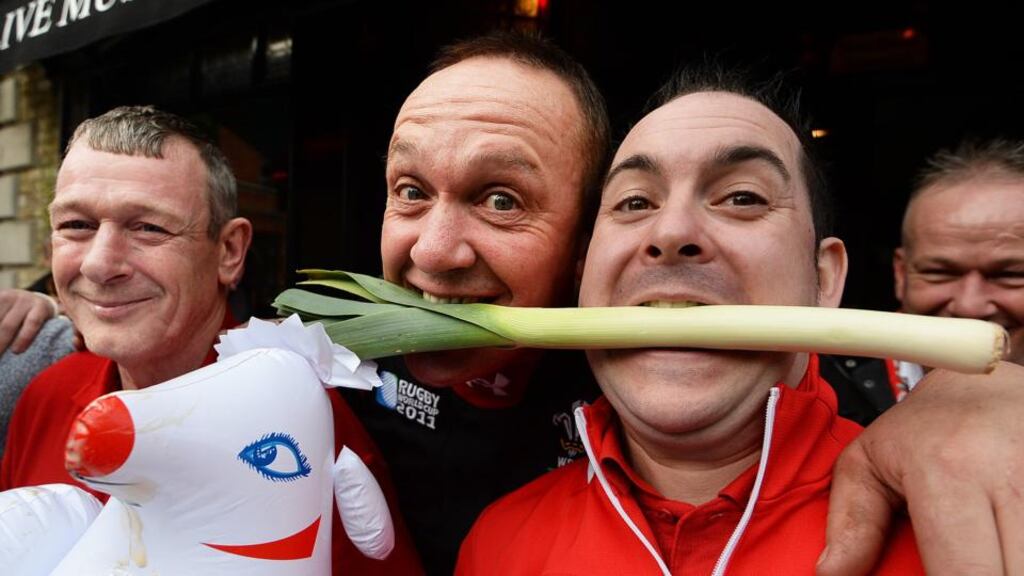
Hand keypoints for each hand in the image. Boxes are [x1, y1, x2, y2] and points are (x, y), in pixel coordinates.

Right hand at [0, 289, 57, 354]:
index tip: (17, 352)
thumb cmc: (39, 320)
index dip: (25, 337)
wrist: (30, 299)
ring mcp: (9, 296)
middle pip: (8, 326)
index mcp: (42, 308)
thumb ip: (47, 336)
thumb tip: (52, 358)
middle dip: (1, 343)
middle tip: (0, 356)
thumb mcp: (46, 326)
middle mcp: (25, 299)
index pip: (33, 323)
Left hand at [818, 361, 1023, 575]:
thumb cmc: (931, 423)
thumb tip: (831, 571)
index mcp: (949, 472)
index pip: (963, 573)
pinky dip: (1021, 550)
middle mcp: (1009, 476)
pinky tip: (1004, 544)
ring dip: (1010, 565)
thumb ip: (851, 518)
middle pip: (1012, 575)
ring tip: (982, 551)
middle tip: (955, 565)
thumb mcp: (870, 458)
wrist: (989, 376)